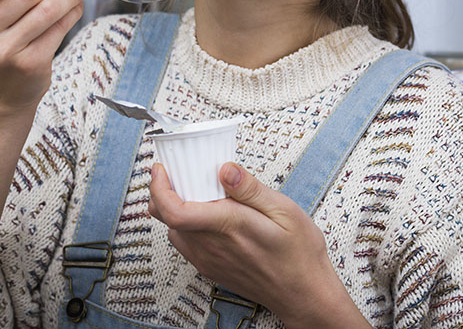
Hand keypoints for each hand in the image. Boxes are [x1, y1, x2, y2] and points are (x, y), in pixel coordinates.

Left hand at [148, 162, 368, 327]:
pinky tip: (205, 215)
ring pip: (174, 231)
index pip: (174, 211)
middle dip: (163, 191)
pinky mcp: (211, 268)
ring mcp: (209, 260)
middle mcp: (212, 245)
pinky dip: (184, 225)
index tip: (160, 169)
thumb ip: (250, 189)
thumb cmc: (298, 253)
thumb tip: (225, 169)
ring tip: (193, 191)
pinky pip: (186, 244)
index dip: (159, 188)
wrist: (304, 294)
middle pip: (167, 219)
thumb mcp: (284, 210)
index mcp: (228, 225)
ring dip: (174, 209)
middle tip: (176, 172)